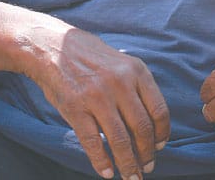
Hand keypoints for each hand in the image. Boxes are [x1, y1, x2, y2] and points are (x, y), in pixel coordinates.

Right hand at [24, 23, 169, 179]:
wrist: (52, 46)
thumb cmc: (91, 57)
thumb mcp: (122, 62)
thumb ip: (137, 86)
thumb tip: (152, 123)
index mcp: (137, 71)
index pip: (159, 110)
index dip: (162, 134)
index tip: (159, 147)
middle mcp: (120, 83)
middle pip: (142, 128)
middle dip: (146, 153)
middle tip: (147, 167)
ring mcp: (97, 96)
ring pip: (120, 140)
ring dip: (128, 163)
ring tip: (131, 176)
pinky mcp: (76, 108)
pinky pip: (93, 142)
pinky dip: (102, 162)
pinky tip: (107, 172)